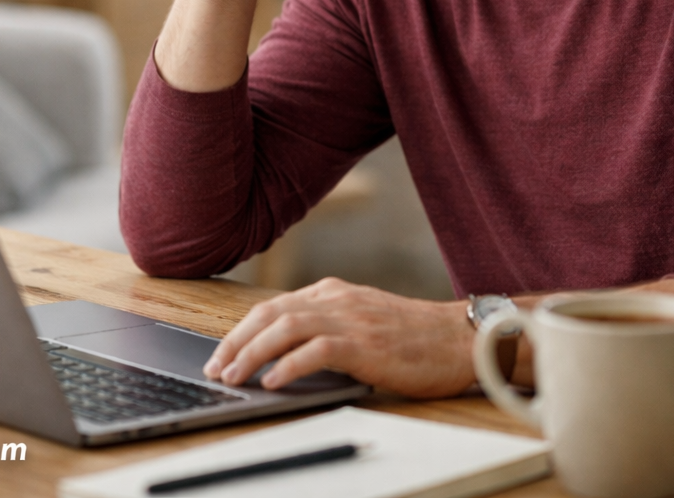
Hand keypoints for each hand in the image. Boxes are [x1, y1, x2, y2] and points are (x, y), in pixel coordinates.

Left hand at [203, 277, 476, 397]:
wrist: (459, 338)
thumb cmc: (414, 337)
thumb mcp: (362, 320)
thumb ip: (328, 326)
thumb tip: (286, 354)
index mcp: (331, 292)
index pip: (273, 306)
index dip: (242, 330)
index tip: (222, 353)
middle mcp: (335, 298)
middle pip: (270, 313)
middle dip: (235, 340)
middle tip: (215, 368)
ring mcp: (349, 317)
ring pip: (285, 327)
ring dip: (252, 353)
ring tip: (234, 377)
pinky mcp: (364, 342)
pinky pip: (315, 350)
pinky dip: (288, 365)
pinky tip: (272, 382)